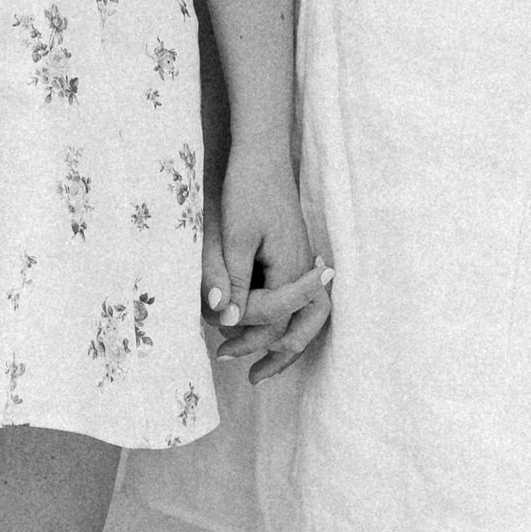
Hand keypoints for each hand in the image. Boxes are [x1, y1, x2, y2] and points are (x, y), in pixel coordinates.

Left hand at [202, 139, 330, 381]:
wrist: (261, 154)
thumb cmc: (246, 190)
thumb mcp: (233, 236)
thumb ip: (231, 280)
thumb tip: (228, 321)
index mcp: (291, 266)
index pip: (274, 318)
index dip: (248, 337)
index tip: (222, 349)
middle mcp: (305, 268)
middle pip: (304, 325)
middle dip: (279, 354)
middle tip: (254, 377)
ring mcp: (304, 260)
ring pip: (307, 314)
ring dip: (286, 339)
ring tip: (264, 362)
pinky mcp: (296, 254)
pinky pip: (299, 298)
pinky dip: (286, 318)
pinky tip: (265, 323)